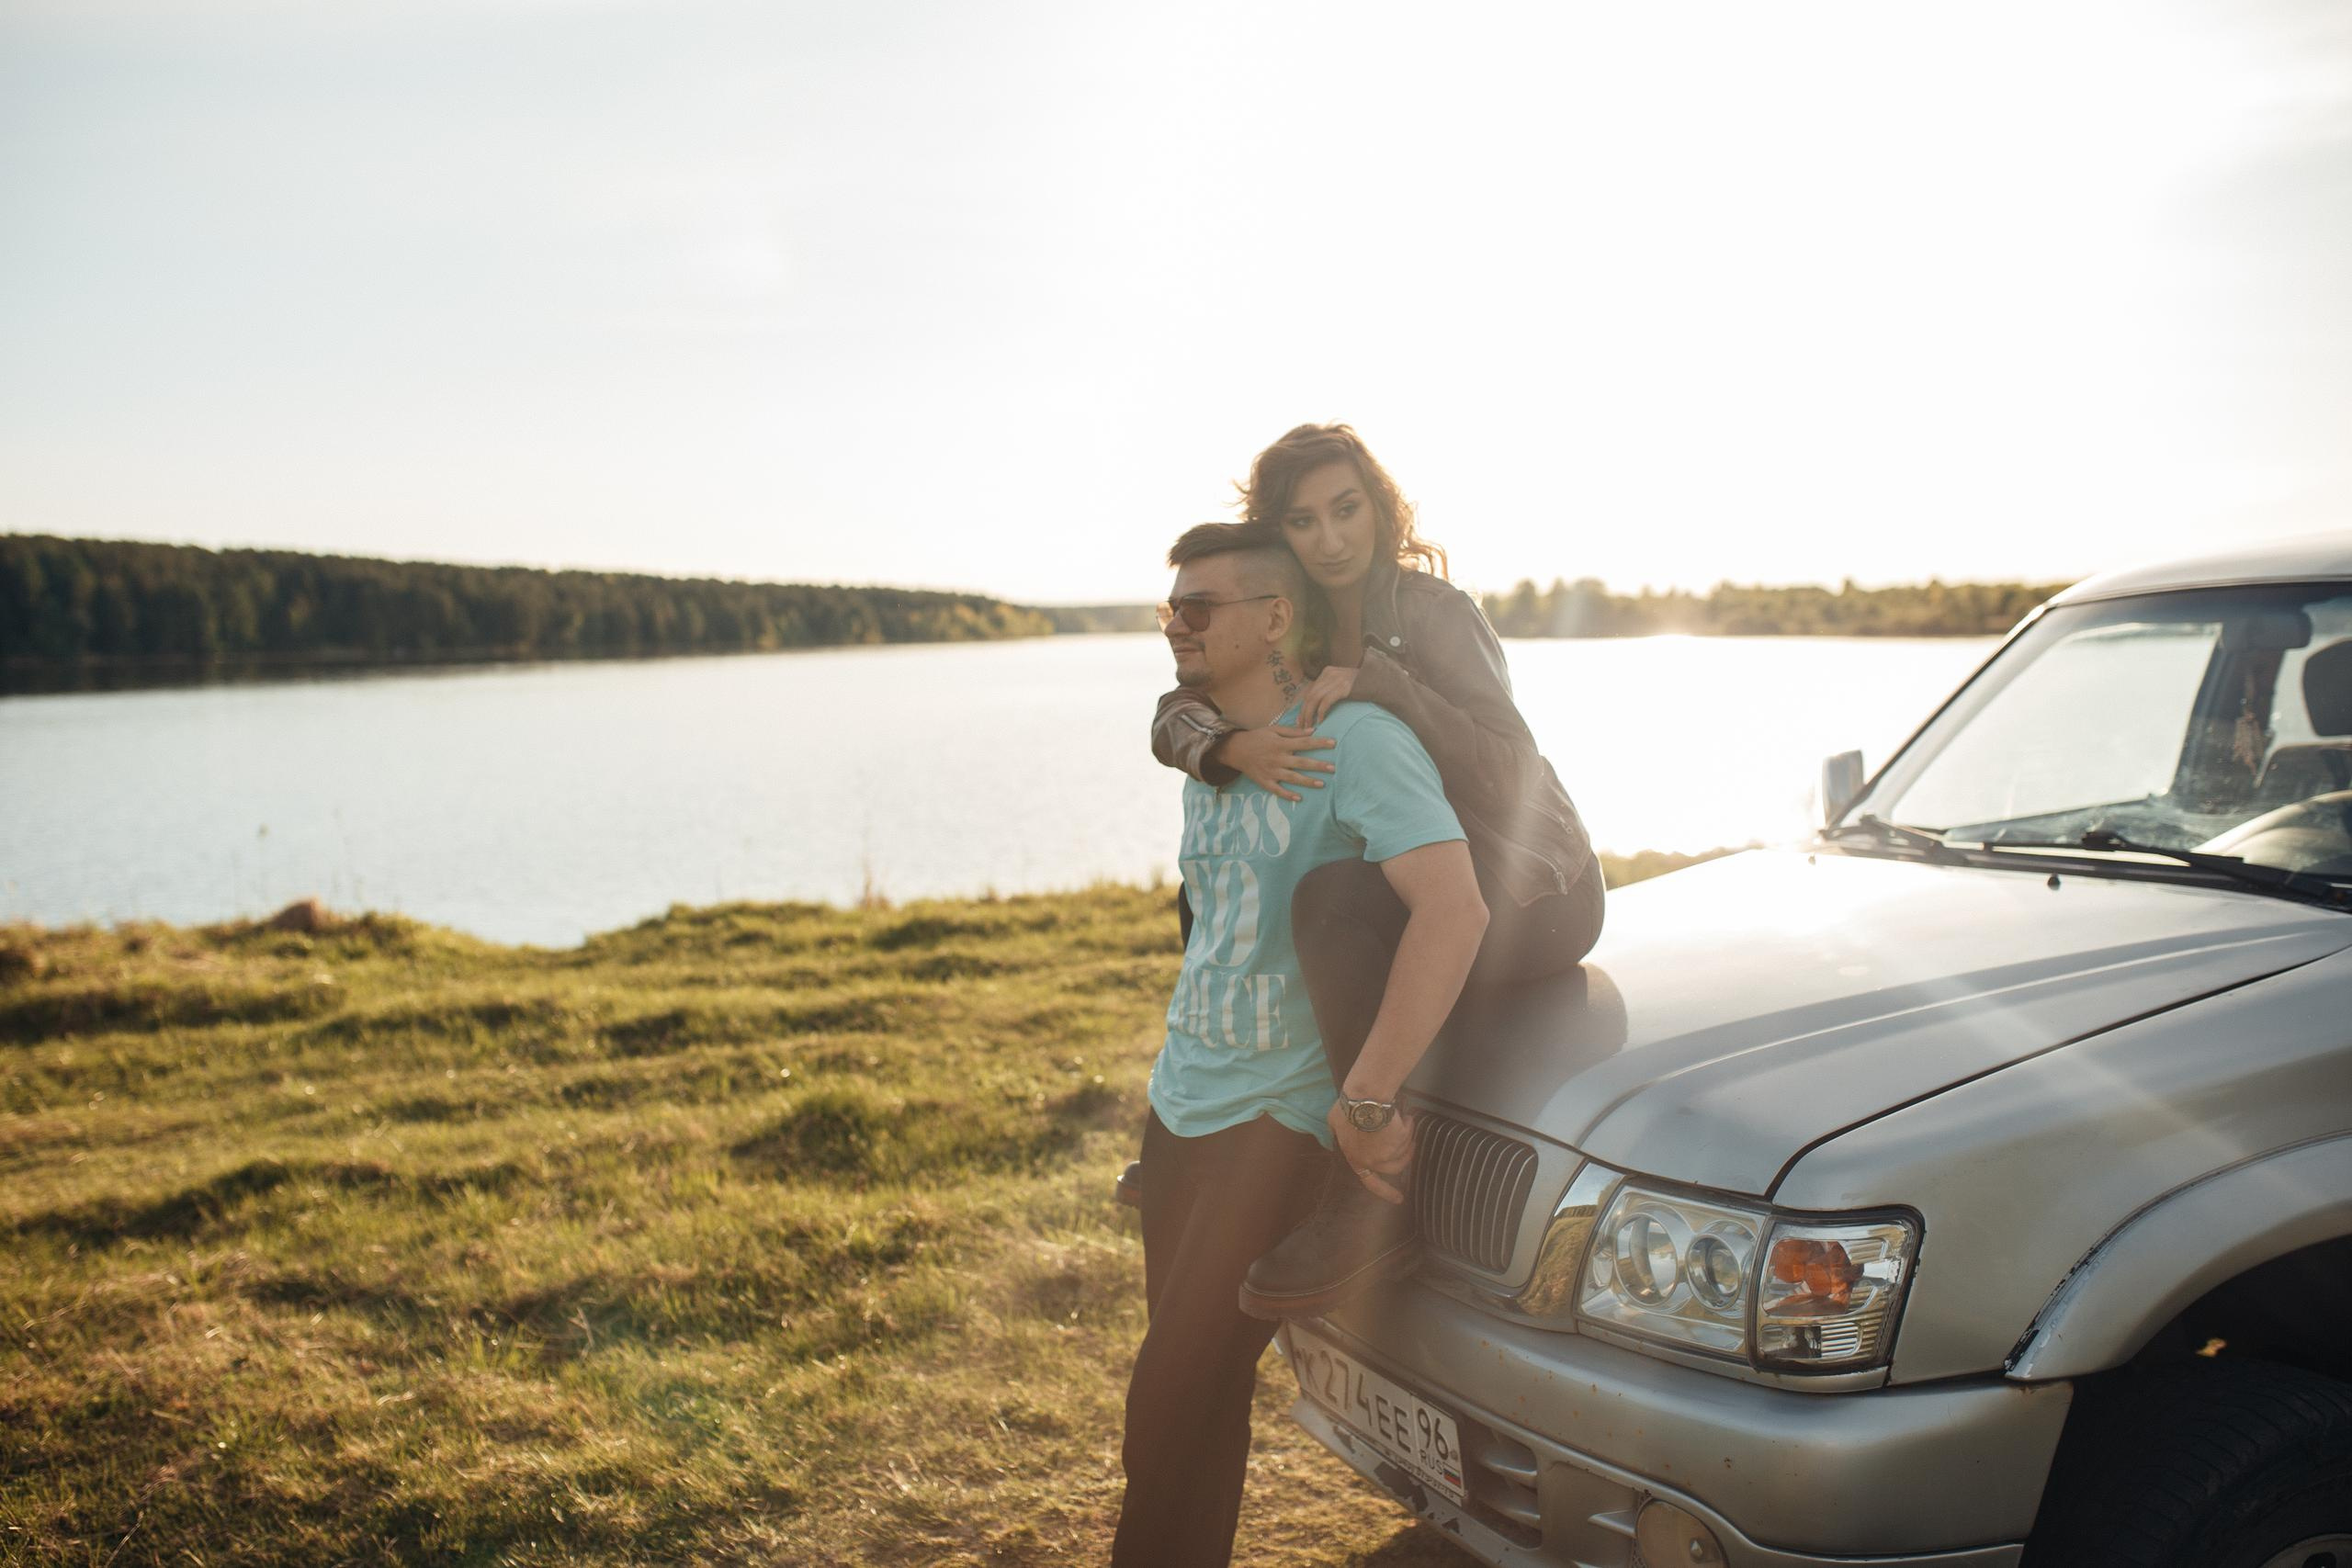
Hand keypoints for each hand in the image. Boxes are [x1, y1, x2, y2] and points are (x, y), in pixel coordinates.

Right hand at [1211, 725, 1335, 802]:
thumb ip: (1293, 731)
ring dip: (1307, 781)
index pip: (1304, 743)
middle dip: (1317, 765)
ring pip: (1292, 778)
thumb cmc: (1257, 737)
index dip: (1319, 743)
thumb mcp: (1273, 730)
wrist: (1235, 750)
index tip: (1334, 743)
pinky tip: (1299, 798)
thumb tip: (1312, 731)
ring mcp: (1271, 771)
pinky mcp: (1265, 781)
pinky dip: (1287, 795)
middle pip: (1301, 762)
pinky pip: (1277, 790)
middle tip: (1333, 768)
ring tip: (1322, 784)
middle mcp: (1277, 758)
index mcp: (1281, 744)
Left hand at [1295, 666, 1357, 728]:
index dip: (1303, 706)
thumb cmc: (1361, 687)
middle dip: (1303, 712)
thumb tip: (1317, 705)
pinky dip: (1321, 712)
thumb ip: (1330, 690)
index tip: (1299, 719)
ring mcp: (1336, 679)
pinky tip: (1320, 721)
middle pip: (1310, 695)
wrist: (1379, 682)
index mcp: (1327, 672)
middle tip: (1301, 726)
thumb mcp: (1342, 684)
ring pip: (1315, 698)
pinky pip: (1326, 701)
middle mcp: (1329, 674)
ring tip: (1308, 726)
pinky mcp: (1343, 687)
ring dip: (1309, 714)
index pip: (1310, 691)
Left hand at [1329, 1101, 1414, 1204]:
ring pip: (1404, 1150)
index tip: (1399, 1198)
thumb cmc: (1347, 1108)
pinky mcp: (1400, 1141)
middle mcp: (1373, 1161)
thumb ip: (1337, 1134)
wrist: (1364, 1098)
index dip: (1386, 1191)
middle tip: (1412, 1147)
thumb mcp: (1334, 1123)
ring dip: (1406, 1137)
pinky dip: (1408, 1125)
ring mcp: (1388, 1152)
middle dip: (1406, 1158)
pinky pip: (1408, 1135)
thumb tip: (1337, 1138)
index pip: (1371, 1182)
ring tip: (1404, 1122)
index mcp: (1357, 1160)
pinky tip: (1404, 1116)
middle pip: (1395, 1168)